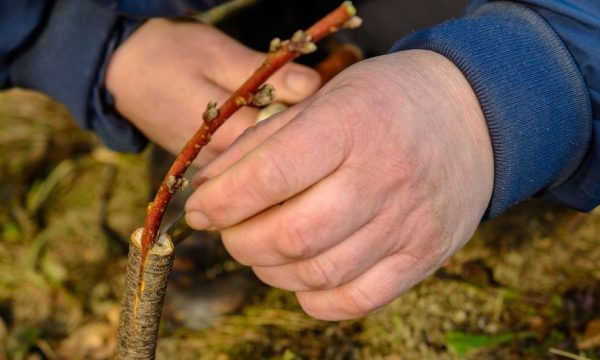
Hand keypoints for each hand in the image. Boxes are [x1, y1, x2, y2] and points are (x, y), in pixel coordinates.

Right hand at [105, 19, 319, 164]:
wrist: (119, 72)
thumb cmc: (169, 55)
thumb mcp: (219, 54)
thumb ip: (266, 74)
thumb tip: (313, 86)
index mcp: (222, 133)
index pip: (281, 144)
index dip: (307, 126)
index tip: (322, 105)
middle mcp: (217, 160)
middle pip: (272, 162)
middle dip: (295, 137)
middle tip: (312, 109)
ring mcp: (208, 167)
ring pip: (257, 166)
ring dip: (277, 144)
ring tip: (290, 115)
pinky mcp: (204, 164)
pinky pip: (241, 165)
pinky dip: (258, 148)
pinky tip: (267, 127)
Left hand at [185, 50, 493, 319]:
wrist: (469, 116)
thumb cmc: (382, 104)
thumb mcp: (321, 100)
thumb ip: (260, 144)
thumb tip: (207, 191)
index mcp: (350, 125)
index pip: (271, 174)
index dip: (221, 200)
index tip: (201, 209)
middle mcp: (383, 176)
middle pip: (291, 235)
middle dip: (240, 241)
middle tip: (230, 229)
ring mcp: (408, 222)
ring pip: (319, 273)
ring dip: (271, 270)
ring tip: (264, 248)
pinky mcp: (424, 256)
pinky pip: (357, 299)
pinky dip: (314, 298)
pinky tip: (302, 274)